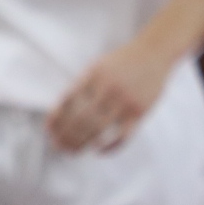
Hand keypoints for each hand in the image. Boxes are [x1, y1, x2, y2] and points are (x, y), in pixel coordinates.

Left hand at [49, 38, 174, 153]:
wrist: (155, 52)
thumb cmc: (123, 61)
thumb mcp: (99, 65)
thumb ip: (83, 85)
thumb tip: (61, 111)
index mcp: (94, 75)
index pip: (68, 100)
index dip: (56, 118)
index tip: (48, 130)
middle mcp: (108, 88)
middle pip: (80, 119)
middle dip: (66, 135)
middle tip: (58, 146)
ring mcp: (124, 101)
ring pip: (98, 129)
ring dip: (81, 143)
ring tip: (72, 152)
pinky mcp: (140, 112)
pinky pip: (122, 136)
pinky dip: (109, 147)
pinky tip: (98, 151)